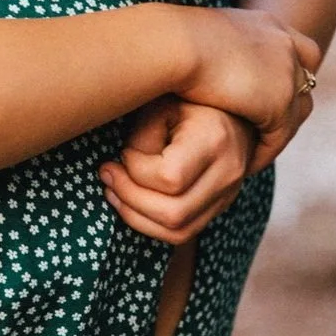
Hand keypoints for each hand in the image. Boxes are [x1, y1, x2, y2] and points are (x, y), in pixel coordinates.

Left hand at [99, 96, 254, 244]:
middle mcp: (228, 174)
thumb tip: (123, 172)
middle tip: (107, 174)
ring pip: (177, 232)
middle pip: (174, 213)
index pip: (170, 177)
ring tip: (113, 191)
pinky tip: (129, 203)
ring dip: (135, 216)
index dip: (135, 169)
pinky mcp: (218, 207)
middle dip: (129, 199)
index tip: (123, 152)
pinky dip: (150, 225)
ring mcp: (227, 195)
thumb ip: (143, 139)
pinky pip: (182, 233)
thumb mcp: (161, 106)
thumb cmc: (185, 102)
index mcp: (215, 140)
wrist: (227, 110)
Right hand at [177, 7, 318, 173]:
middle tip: (266, 124)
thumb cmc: (167, 38)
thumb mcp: (196, 34)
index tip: (269, 87)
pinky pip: (277, 137)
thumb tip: (192, 53)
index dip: (289, 67)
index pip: (296, 45)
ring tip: (253, 151)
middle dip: (291, 101)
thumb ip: (208, 45)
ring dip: (277, 132)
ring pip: (295, 113)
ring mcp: (285, 72)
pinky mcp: (279, 102)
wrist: (173, 44)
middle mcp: (282, 43)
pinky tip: (243, 163)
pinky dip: (263, 151)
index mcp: (264, 23)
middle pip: (304, 78)